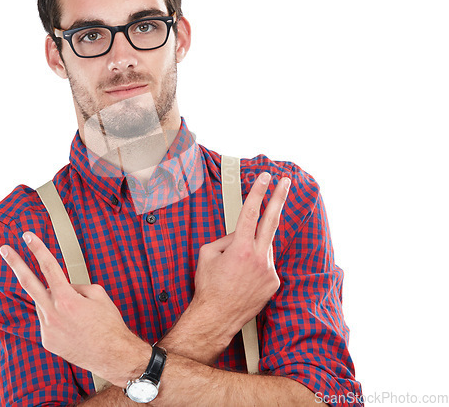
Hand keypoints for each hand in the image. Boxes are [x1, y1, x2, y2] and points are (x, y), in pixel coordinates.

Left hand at [0, 232, 150, 387]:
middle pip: (28, 283)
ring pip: (43, 304)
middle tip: (5, 250)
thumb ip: (77, 286)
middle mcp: (52, 313)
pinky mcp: (47, 341)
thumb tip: (65, 286)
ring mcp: (47, 329)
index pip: (48, 266)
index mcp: (66, 299)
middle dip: (15, 263)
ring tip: (76, 312)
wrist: (112, 355)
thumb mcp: (99, 294)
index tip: (28, 237)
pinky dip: (57, 317)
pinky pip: (48, 320)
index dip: (37, 249)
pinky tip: (74, 325)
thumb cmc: (109, 325)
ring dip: (54, 301)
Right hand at [179, 172, 289, 355]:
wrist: (217, 317)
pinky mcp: (274, 282)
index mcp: (240, 248)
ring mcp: (269, 270)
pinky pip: (267, 262)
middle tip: (286, 182)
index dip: (258, 191)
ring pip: (265, 245)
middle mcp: (258, 257)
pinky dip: (257, 262)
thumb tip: (239, 232)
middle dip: (279, 198)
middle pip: (272, 220)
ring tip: (237, 266)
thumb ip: (226, 238)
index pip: (251, 212)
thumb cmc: (208, 286)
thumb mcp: (207, 253)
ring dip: (254, 246)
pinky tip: (244, 276)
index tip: (265, 177)